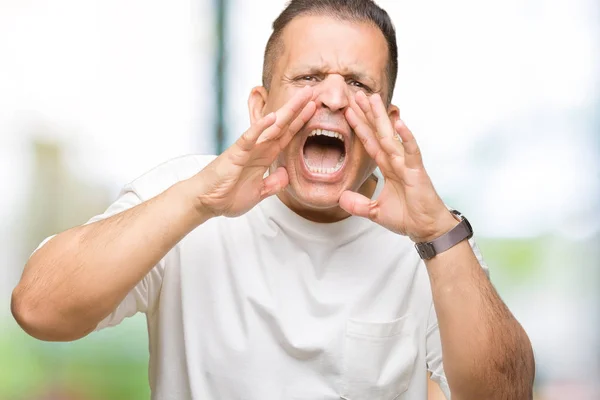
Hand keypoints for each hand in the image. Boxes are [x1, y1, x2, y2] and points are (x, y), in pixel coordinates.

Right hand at [191, 87, 315, 217]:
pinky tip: (271, 117)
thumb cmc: (227, 195)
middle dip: (298, 109)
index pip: (286, 135)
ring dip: (287, 112)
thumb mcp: (258, 193)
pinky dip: (259, 128)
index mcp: (265, 156)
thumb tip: (285, 174)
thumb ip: (273, 184)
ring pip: (271, 127)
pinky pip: (249, 138)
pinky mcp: (236, 154)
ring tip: (301, 97)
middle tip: (312, 92)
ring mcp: (248, 149)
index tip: (314, 108)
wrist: (205, 202)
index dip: (300, 122)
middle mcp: (258, 149)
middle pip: (282, 126)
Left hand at [340, 91, 456, 242]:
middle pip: (378, 133)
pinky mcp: (417, 172)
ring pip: (391, 137)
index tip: (348, 110)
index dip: (359, 126)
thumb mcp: (375, 212)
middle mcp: (397, 161)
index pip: (370, 142)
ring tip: (373, 98)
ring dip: (381, 117)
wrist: (427, 229)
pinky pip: (411, 152)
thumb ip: (358, 204)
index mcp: (388, 167)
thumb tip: (340, 198)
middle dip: (367, 114)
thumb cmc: (408, 217)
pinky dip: (406, 138)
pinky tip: (400, 122)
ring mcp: (407, 164)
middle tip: (356, 94)